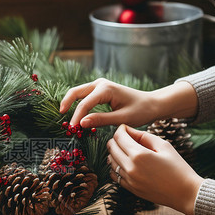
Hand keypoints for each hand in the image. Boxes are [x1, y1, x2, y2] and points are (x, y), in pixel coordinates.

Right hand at [60, 78, 197, 128]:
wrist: (152, 104)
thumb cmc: (140, 111)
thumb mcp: (122, 118)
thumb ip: (101, 120)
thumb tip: (81, 123)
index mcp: (106, 89)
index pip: (85, 104)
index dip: (77, 117)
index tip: (73, 129)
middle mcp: (100, 84)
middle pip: (75, 92)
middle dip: (67, 105)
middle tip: (62, 119)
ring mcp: (99, 85)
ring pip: (78, 93)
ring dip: (71, 105)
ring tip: (68, 120)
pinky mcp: (100, 90)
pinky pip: (84, 96)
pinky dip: (77, 105)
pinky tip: (76, 117)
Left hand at [107, 124, 203, 214]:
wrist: (185, 193)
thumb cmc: (178, 167)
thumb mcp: (164, 146)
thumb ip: (143, 136)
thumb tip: (128, 130)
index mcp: (139, 155)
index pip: (118, 137)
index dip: (120, 129)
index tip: (124, 128)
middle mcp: (130, 167)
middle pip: (111, 148)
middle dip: (116, 139)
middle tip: (125, 138)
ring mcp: (129, 180)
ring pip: (110, 161)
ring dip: (115, 153)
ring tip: (126, 150)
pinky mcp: (130, 188)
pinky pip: (114, 174)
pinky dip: (116, 166)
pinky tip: (125, 163)